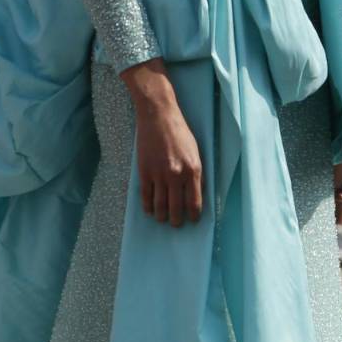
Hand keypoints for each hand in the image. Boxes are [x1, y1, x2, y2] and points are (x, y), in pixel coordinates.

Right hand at [122, 59, 202, 226]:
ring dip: (161, 216)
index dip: (193, 215)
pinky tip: (150, 210)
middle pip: (176, 208)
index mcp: (193, 170)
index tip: (192, 220)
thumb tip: (196, 193)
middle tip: (176, 225)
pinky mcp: (144, 171)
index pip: (194, 202)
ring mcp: (159, 174)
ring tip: (162, 219)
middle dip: (176, 221)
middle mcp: (176, 175)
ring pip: (159, 205)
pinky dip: (147, 206)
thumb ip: (196, 173)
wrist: (158, 116)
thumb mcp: (196, 151)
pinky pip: (145, 196)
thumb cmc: (179, 131)